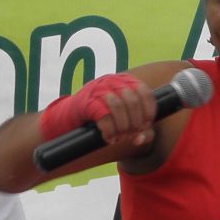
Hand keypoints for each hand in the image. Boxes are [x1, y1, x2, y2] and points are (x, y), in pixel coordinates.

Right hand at [37, 72, 154, 147]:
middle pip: (133, 100)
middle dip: (135, 122)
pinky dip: (110, 131)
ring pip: (119, 106)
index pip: (145, 92)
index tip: (145, 126)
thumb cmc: (102, 120)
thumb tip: (142, 138)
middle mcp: (112, 81)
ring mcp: (97, 89)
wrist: (70, 120)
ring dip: (123, 127)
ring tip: (120, 137)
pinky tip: (109, 138)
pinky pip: (104, 116)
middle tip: (131, 135)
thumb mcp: (125, 122)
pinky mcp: (86, 102)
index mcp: (125, 81)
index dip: (149, 111)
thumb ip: (140, 130)